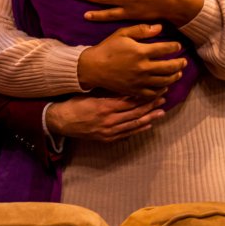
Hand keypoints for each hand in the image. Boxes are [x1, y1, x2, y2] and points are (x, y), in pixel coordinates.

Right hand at [45, 95, 165, 142]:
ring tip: (161, 112)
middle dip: (151, 105)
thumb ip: (107, 93)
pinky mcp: (107, 138)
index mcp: (104, 106)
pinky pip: (127, 134)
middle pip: (135, 112)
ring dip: (149, 117)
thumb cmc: (73, 104)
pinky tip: (148, 125)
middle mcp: (109, 120)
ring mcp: (109, 131)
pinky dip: (138, 129)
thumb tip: (126, 87)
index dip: (144, 96)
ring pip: (134, 124)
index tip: (155, 89)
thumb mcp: (90, 94)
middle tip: (163, 98)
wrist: (60, 121)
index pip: (130, 101)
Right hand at [78, 24, 185, 97]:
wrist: (93, 67)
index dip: (175, 47)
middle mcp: (143, 68)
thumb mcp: (122, 34)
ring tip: (178, 73)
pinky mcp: (135, 91)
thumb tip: (160, 27)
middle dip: (180, 64)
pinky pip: (154, 93)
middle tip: (183, 61)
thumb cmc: (107, 48)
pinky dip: (162, 89)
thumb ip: (141, 30)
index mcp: (141, 52)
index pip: (166, 49)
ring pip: (165, 81)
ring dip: (174, 77)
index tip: (177, 46)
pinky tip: (165, 85)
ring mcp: (140, 81)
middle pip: (169, 67)